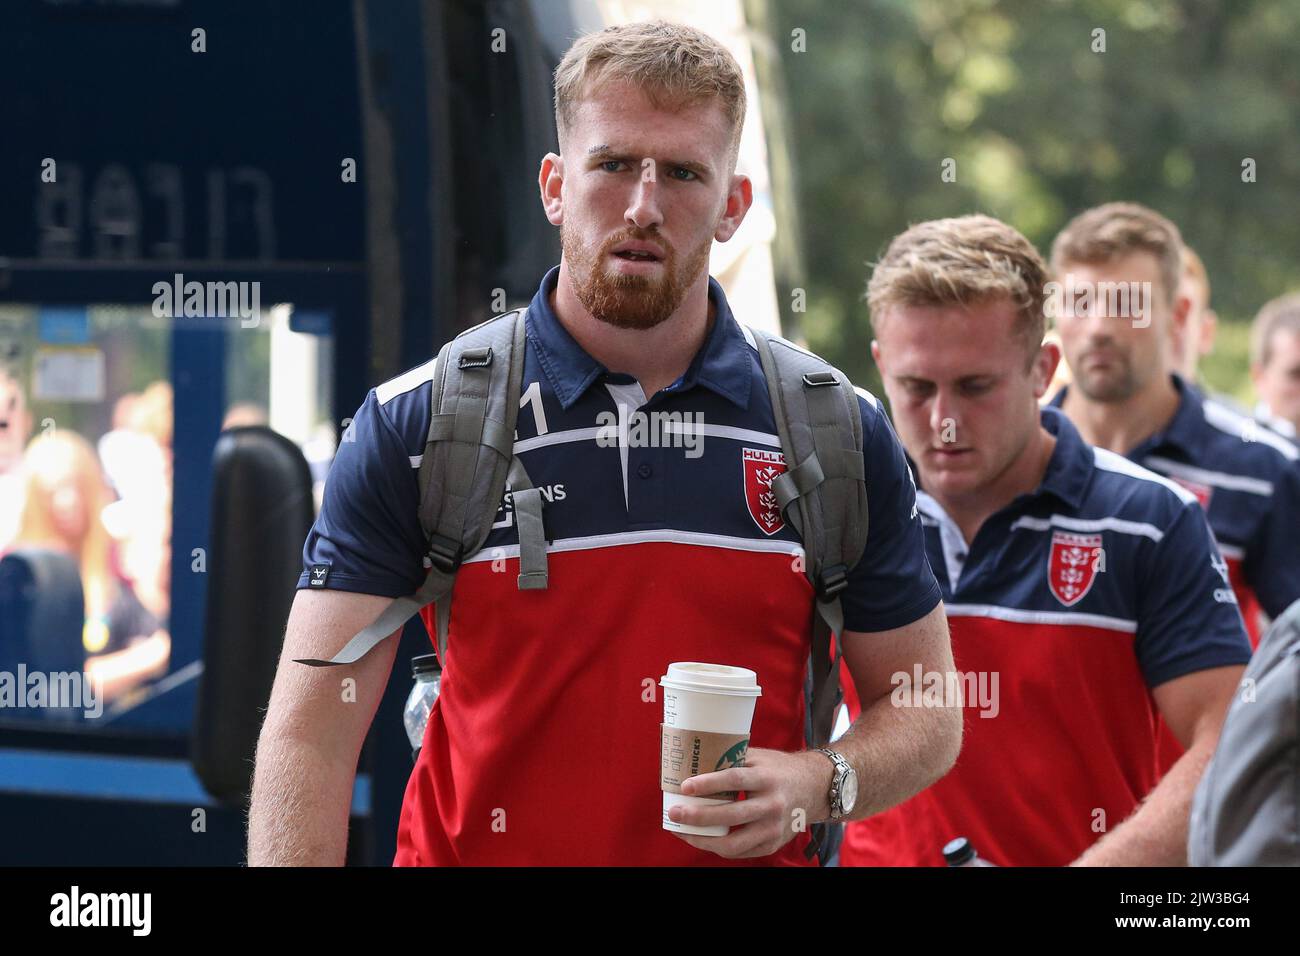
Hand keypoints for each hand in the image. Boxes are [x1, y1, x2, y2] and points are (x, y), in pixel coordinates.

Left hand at [667, 747, 831, 858]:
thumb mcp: (759, 757)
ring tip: (683, 832)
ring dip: (704, 840)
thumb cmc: (778, 770)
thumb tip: (695, 762)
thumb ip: (732, 760)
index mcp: (767, 778)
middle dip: (698, 817)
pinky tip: (703, 839)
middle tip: (675, 813)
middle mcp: (772, 805)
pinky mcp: (772, 844)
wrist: (814, 788)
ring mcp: (773, 829)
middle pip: (731, 816)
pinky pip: (741, 852)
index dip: (708, 784)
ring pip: (734, 844)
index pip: (735, 780)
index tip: (685, 786)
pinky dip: (719, 848)